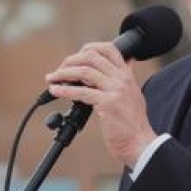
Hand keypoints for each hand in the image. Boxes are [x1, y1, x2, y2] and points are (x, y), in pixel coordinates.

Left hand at [45, 43, 156, 167]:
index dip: (88, 48)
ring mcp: (115, 90)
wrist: (139, 142)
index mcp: (127, 75)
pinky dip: (64, 90)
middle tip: (58, 71)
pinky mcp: (107, 103)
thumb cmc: (132, 123)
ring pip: (84, 72)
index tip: (74, 58)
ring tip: (51, 79)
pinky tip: (55, 91)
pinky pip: (81, 92)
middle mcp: (122, 79)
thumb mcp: (133, 93)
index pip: (109, 49)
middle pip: (92, 57)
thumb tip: (127, 61)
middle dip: (70, 61)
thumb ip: (126, 78)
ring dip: (63, 73)